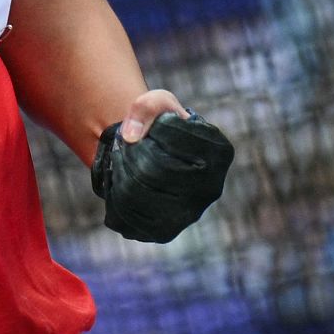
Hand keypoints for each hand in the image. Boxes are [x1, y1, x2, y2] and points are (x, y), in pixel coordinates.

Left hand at [92, 97, 234, 243]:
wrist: (152, 158)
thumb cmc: (159, 126)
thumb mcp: (156, 102)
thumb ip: (145, 107)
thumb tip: (131, 136)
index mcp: (219, 152)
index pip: (172, 136)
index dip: (153, 127)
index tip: (153, 125)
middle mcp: (210, 188)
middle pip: (153, 169)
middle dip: (131, 151)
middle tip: (127, 144)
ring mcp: (189, 214)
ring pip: (136, 193)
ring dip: (119, 171)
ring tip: (122, 161)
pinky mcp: (164, 231)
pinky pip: (127, 215)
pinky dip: (114, 194)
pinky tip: (121, 181)